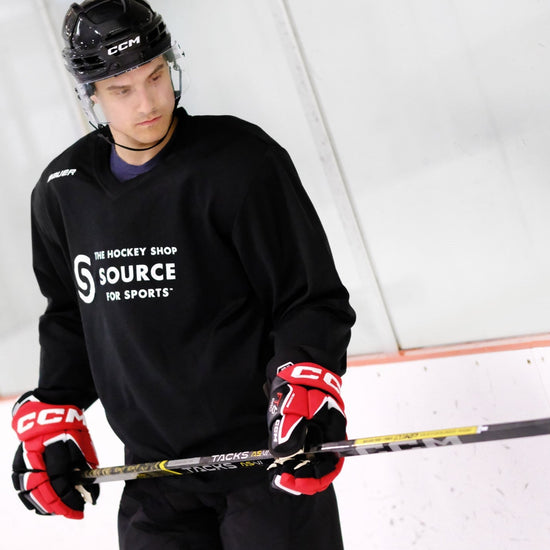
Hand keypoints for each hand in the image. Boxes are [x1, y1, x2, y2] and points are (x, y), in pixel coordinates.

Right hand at [11, 393, 99, 518]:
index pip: (60, 480)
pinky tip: (42, 505)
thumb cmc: (72, 428)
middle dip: (59, 506)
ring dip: (44, 505)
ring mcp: (24, 457)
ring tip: (59, 510)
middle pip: (43, 489)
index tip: (83, 508)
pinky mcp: (17, 461)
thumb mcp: (84, 444)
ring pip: (28, 491)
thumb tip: (92, 496)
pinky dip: (30, 498)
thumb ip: (86, 470)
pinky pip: (20, 485)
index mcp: (56, 445)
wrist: (51, 409)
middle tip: (73, 513)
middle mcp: (37, 453)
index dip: (70, 498)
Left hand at [267, 363, 345, 494]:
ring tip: (276, 471)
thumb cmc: (299, 379)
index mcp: (331, 430)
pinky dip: (289, 457)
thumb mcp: (293, 402)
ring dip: (293, 468)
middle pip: (318, 467)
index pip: (329, 466)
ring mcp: (316, 433)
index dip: (311, 479)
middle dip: (299, 477)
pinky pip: (300, 450)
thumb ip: (290, 426)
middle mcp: (326, 435)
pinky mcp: (304, 430)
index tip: (289, 481)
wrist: (296, 362)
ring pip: (308, 460)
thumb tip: (284, 453)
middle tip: (278, 478)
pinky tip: (278, 457)